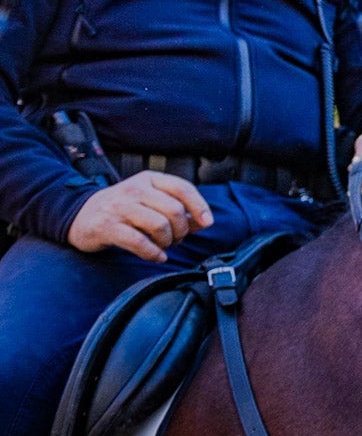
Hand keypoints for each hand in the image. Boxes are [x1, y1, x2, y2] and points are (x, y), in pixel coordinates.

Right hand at [67, 171, 213, 261]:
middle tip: (176, 239)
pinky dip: (153, 253)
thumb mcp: (150, 201)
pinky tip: (157, 256)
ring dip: (168, 241)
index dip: (199, 206)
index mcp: (149, 179)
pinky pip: (139, 242)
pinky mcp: (107, 226)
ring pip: (159, 225)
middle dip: (182, 230)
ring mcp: (120, 207)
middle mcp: (135, 189)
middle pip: (174, 210)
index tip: (207, 222)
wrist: (80, 215)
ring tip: (164, 246)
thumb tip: (204, 222)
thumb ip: (178, 209)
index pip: (182, 188)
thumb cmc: (124, 209)